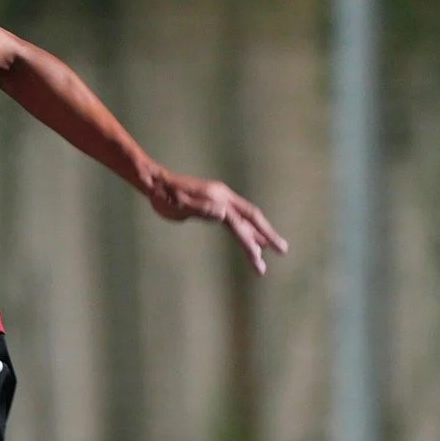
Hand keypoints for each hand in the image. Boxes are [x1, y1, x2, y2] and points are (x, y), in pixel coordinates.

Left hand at [143, 168, 289, 274]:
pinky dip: (245, 232)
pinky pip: (235, 221)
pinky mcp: (214, 206)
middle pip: (251, 218)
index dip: (255, 238)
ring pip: (244, 221)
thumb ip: (202, 209)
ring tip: (267, 256)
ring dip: (257, 237)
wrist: (156, 184)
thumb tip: (224, 214)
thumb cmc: (165, 196)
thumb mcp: (181, 205)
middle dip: (267, 236)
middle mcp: (224, 198)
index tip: (263, 255)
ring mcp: (220, 202)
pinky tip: (251, 241)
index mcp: (219, 199)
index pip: (242, 222)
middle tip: (283, 251)